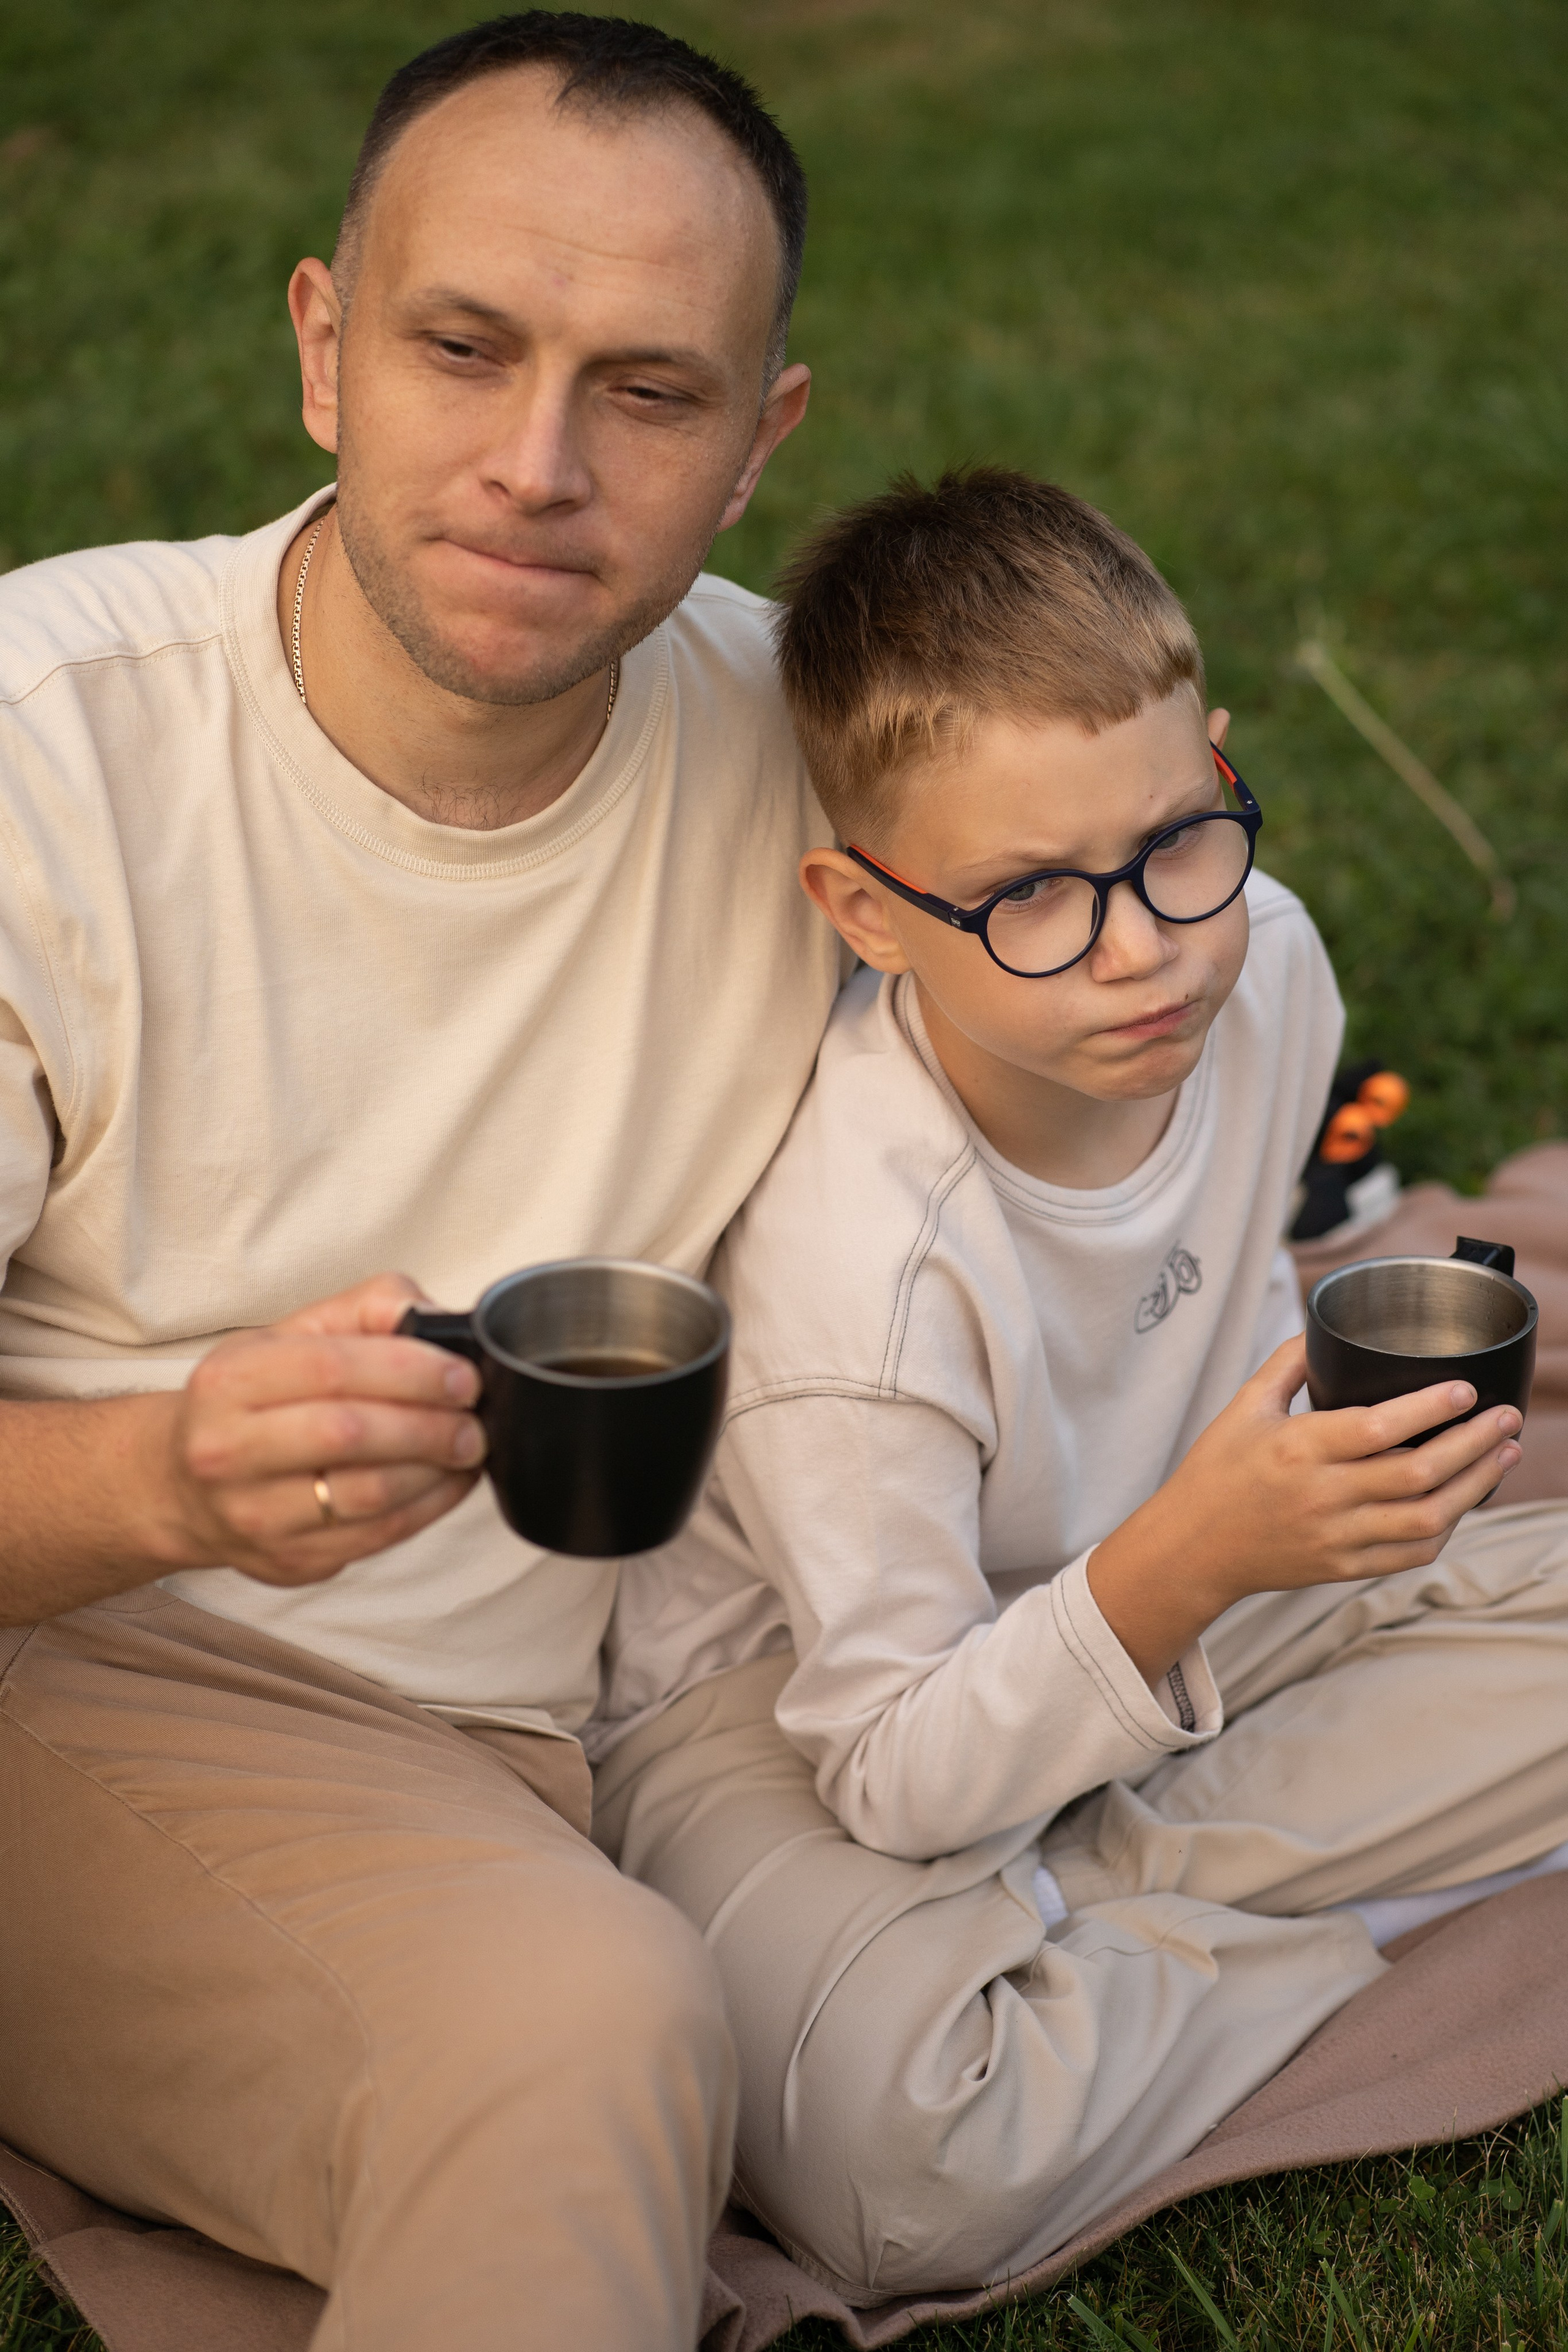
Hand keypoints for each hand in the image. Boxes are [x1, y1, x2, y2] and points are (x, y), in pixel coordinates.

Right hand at [153, 1273, 485, 1586]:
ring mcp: (255, 1515)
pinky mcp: (288, 1561)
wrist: (182, 1487)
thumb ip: (363, 1309)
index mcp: (229, 1381)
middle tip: (472, 1420)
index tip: (460, 1375)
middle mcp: (229, 1451)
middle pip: (350, 1434)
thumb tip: (429, 1315)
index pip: (332, 1368)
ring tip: (466, 1448)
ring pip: (368, 1495)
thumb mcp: (289, 1337)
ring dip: (436, 1471)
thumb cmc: (249, 1402)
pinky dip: (428, 1509)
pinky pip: (376, 1537)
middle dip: (429, 1425)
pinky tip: (447, 1483)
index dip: (410, 1371)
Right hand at [1087, 1334, 1522, 1685]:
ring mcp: (1336, 1536)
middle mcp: (1322, 1495)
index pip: (1378, 1428)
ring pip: (1426, 1517)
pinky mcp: (1342, 1567)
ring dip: (1475, 1486)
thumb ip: (1287, 1365)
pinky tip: (1462, 1502)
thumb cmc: (1215, 1473)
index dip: (1430, 1408)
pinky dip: (1445, 1528)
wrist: (1191, 1548)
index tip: (1466, 1390)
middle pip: (1418, 1473)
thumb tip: (1323, 1330)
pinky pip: (1410, 1553)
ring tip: (1504, 1456)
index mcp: (1297, 1449)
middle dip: (1474, 1444)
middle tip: (1507, 1418)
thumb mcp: (1243, 1407)